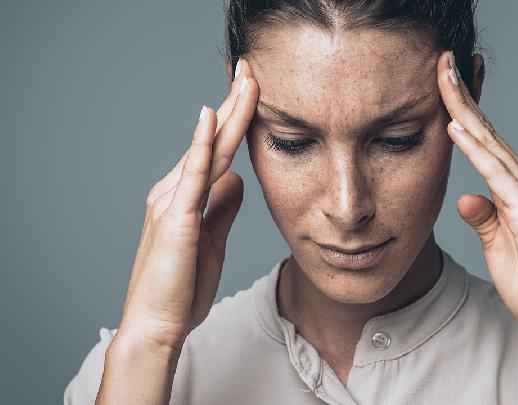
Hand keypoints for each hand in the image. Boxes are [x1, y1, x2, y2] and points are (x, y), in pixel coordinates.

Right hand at [116, 60, 258, 348]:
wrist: (158, 325)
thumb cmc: (182, 287)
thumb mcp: (213, 240)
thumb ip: (223, 208)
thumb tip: (237, 179)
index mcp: (186, 197)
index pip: (217, 150)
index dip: (237, 120)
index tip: (254, 91)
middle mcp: (176, 191)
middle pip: (213, 140)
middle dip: (235, 103)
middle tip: (251, 68)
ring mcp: (173, 201)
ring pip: (207, 149)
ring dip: (228, 112)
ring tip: (245, 80)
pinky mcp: (175, 218)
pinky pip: (192, 175)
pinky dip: (200, 144)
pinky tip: (210, 118)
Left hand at [437, 51, 517, 341]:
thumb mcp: (498, 244)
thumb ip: (484, 217)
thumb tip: (465, 197)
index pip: (485, 142)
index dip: (464, 111)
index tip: (443, 85)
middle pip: (487, 131)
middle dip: (462, 95)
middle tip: (441, 62)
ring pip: (490, 143)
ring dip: (464, 109)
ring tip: (443, 78)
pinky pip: (496, 174)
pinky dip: (475, 149)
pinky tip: (456, 128)